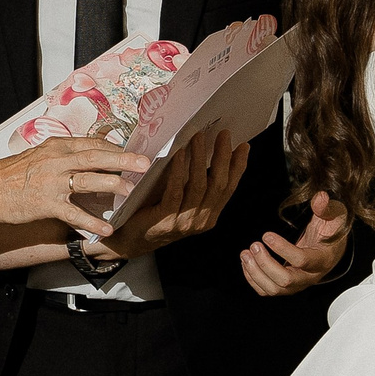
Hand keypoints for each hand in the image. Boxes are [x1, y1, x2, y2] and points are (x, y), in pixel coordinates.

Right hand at [0, 137, 149, 232]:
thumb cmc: (13, 174)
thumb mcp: (40, 156)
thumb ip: (64, 156)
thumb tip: (90, 159)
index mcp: (57, 147)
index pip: (93, 143)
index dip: (116, 148)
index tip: (135, 153)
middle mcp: (56, 160)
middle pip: (95, 156)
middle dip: (123, 160)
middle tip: (145, 164)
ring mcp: (51, 182)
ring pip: (87, 179)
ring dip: (112, 184)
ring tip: (131, 191)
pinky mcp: (46, 204)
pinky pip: (73, 213)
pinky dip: (91, 221)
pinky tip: (106, 229)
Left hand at [98, 131, 247, 260]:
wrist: (131, 240)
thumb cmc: (155, 216)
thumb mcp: (182, 203)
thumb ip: (195, 187)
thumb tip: (205, 154)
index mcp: (209, 217)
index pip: (229, 189)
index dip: (238, 167)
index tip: (243, 146)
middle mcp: (201, 221)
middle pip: (219, 185)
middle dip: (223, 157)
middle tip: (224, 135)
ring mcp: (184, 222)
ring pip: (200, 186)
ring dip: (201, 158)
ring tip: (199, 137)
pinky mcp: (165, 219)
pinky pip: (176, 191)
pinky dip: (179, 171)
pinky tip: (180, 154)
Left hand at [238, 191, 348, 295]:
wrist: (331, 249)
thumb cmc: (331, 232)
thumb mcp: (335, 216)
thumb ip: (326, 208)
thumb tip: (319, 198)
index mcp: (322, 260)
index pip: (301, 260)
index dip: (282, 249)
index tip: (266, 235)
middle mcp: (310, 276)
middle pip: (285, 280)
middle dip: (265, 264)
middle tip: (254, 246)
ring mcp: (297, 284)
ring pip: (274, 289)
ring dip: (255, 273)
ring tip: (245, 254)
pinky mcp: (286, 286)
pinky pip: (267, 290)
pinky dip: (253, 279)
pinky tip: (246, 263)